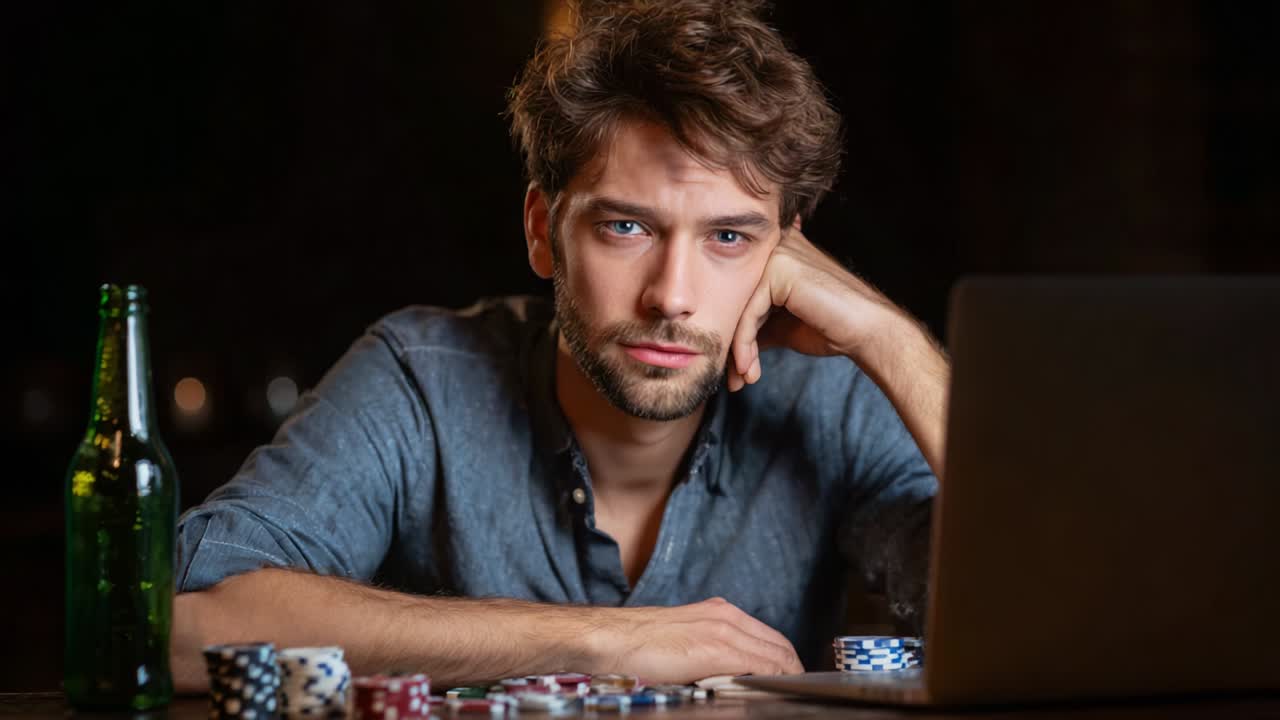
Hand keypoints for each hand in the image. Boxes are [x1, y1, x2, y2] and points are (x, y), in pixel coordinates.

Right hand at [588, 597, 803, 682]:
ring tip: (788, 694)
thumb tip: (729, 674)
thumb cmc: (636, 644)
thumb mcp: (683, 640)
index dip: (786, 661)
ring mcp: (723, 631)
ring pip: (776, 656)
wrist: (609, 639)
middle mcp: (726, 616)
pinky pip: (761, 667)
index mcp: (719, 612)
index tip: (790, 679)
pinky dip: (772, 681)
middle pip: (779, 646)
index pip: (769, 638)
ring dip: (787, 677)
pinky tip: (771, 693)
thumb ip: (710, 652)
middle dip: (793, 670)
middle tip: (796, 691)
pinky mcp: (716, 650)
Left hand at [728, 223, 896, 390]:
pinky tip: (748, 367)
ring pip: (740, 308)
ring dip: (738, 349)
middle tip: (734, 379)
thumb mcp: (781, 326)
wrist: (866, 330)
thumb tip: (727, 344)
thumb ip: (754, 325)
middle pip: (737, 300)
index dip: (735, 332)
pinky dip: (745, 344)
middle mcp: (776, 246)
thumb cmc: (830, 327)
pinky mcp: (780, 268)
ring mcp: (778, 254)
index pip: (741, 295)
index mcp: (777, 254)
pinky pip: (750, 312)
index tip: (735, 369)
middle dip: (732, 342)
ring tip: (743, 378)